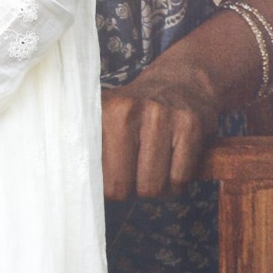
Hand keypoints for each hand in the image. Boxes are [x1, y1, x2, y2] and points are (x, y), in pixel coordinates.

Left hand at [101, 61, 219, 201]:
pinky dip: (176, 183)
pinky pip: (179, 180)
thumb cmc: (138, 112)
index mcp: (104, 112)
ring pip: (151, 188)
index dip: (101, 186)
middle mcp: (130, 110)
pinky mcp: (190, 125)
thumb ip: (90, 148)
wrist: (182, 81)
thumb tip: (82, 189)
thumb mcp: (106, 120)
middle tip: (132, 175)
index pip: (93, 174)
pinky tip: (172, 165)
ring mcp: (162, 116)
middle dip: (127, 191)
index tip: (107, 181)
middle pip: (121, 187)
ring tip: (153, 170)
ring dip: (154, 189)